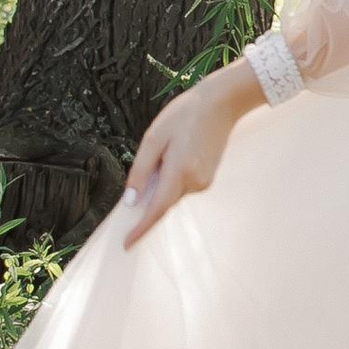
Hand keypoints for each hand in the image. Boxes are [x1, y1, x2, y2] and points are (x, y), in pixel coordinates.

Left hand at [123, 63, 261, 244]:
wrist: (222, 103)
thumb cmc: (185, 115)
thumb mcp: (155, 137)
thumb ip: (141, 171)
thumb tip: (130, 202)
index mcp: (180, 171)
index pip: (157, 209)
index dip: (141, 229)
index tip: (127, 245)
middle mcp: (195, 182)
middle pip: (163, 202)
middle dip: (149, 197)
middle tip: (148, 163)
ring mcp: (204, 182)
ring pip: (172, 194)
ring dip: (161, 183)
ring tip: (167, 148)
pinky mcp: (208, 178)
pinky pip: (182, 187)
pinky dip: (171, 179)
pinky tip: (176, 153)